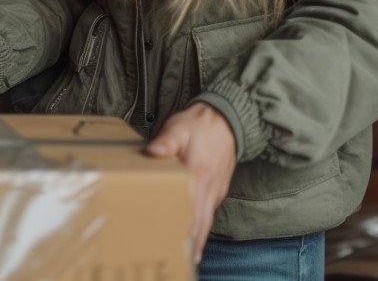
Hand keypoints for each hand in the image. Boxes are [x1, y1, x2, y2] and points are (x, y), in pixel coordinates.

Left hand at [145, 102, 236, 263]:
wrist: (227, 117)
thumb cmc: (198, 124)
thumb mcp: (178, 127)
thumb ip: (165, 142)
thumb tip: (151, 152)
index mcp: (199, 175)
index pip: (193, 211)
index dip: (188, 232)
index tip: (181, 248)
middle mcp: (210, 187)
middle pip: (202, 222)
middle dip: (193, 242)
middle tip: (184, 260)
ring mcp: (215, 188)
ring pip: (207, 218)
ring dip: (199, 236)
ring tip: (189, 254)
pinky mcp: (217, 186)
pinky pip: (209, 209)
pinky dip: (203, 223)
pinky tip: (194, 230)